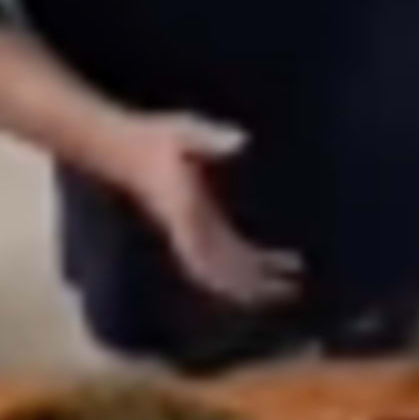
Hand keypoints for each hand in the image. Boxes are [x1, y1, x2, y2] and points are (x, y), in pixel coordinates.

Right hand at [93, 110, 300, 310]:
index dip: (238, 272)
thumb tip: (240, 141)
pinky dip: (246, 270)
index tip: (268, 278)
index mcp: (187, 213)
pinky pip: (222, 261)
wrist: (123, 150)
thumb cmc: (154, 139)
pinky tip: (271, 266)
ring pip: (224, 272)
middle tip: (296, 287)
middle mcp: (189, 231)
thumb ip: (210, 138)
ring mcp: (191, 234)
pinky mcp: (195, 231)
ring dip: (254, 282)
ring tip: (291, 284)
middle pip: (223, 274)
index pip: (212, 255)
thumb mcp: (183, 132)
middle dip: (257, 285)